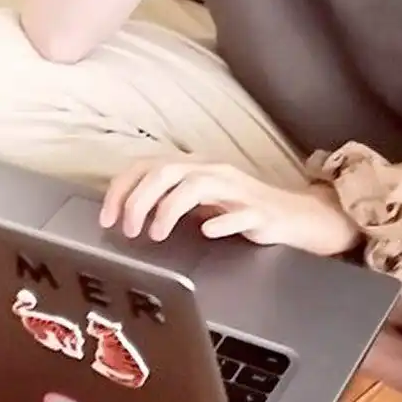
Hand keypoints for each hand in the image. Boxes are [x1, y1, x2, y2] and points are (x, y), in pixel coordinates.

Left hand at [100, 158, 360, 257]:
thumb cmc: (240, 209)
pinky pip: (239, 212)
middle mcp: (212, 171)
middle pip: (165, 173)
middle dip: (138, 200)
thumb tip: (125, 209)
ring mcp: (237, 189)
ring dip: (168, 210)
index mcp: (194, 167)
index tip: (107, 217)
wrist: (295, 217)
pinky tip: (207, 231)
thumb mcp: (198, 199)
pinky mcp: (260, 211)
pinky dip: (220, 221)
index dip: (121, 189)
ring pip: (195, 186)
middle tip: (128, 229)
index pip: (146, 166)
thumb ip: (166, 197)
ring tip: (155, 234)